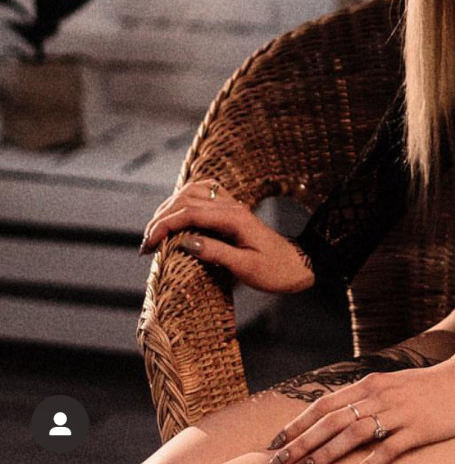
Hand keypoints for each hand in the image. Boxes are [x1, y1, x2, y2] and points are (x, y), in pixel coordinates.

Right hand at [139, 177, 314, 293]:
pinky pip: (204, 194)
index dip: (164, 226)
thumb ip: (216, 253)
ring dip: (171, 207)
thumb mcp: (246, 268)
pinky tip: (177, 213)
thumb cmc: (275, 271)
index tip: (147, 246)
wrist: (299, 264)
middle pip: (186, 199)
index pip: (189, 213)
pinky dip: (185, 200)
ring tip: (156, 230)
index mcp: (233, 218)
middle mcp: (232, 206)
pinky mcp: (232, 210)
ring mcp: (232, 205)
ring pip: (193, 192)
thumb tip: (185, 241)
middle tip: (146, 243)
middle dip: (161, 218)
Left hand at [262, 343, 454, 463]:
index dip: (298, 423)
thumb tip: (338, 416)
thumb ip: (368, 399)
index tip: (276, 442)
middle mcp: (380, 395)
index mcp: (371, 384)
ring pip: (352, 433)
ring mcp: (398, 412)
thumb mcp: (394, 386)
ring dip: (325, 454)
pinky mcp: (417, 429)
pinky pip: (386, 450)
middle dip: (301, 442)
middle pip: (331, 419)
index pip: (325, 404)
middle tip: (277, 463)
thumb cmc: (430, 387)